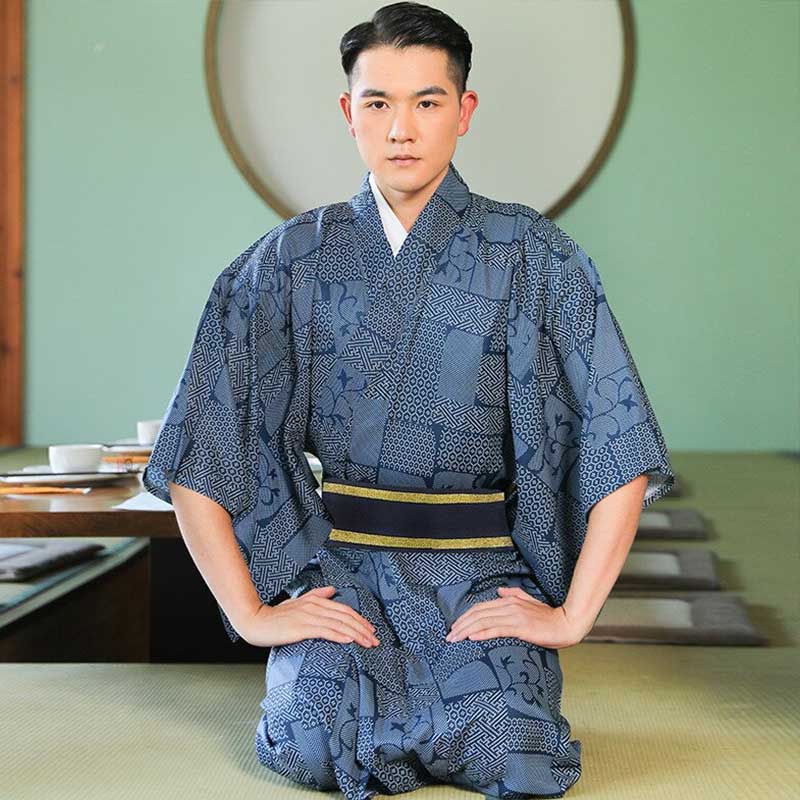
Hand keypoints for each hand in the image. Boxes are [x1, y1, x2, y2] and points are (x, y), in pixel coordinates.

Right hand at [240, 586, 379, 648]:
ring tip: (368, 643)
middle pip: (346, 616)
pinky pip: (325, 631)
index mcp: (316, 600)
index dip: (360, 619)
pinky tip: (349, 641)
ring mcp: (308, 616)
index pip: (344, 609)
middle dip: (363, 628)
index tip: (371, 630)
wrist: (255, 621)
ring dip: (356, 634)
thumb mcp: (298, 602)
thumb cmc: (277, 615)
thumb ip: (317, 595)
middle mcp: (315, 605)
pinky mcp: (301, 627)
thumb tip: (333, 590)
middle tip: (375, 640)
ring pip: (339, 624)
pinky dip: (339, 635)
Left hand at [444, 586, 585, 648]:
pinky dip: (482, 633)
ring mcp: (514, 616)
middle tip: (448, 636)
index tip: (454, 627)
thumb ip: (514, 594)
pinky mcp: (521, 627)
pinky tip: (472, 637)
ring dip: (466, 630)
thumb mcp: (530, 602)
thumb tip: (499, 591)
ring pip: (483, 621)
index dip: (465, 616)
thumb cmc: (549, 617)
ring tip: (454, 639)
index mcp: (509, 600)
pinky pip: (497, 629)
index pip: (480, 607)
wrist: (566, 624)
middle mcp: (509, 605)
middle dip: (460, 624)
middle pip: (478, 613)